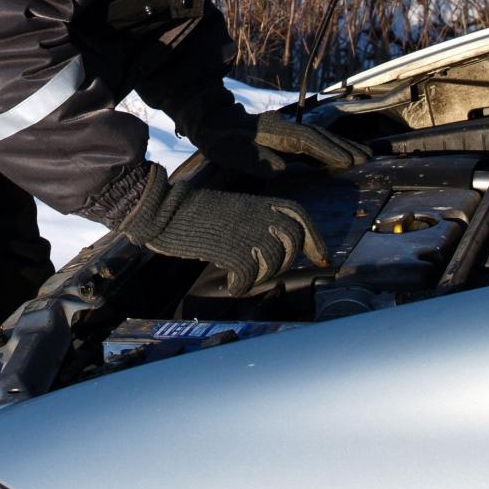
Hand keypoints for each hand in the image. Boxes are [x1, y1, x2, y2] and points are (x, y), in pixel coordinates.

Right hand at [118, 169, 330, 295]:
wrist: (165, 210)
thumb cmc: (194, 213)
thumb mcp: (233, 210)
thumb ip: (255, 223)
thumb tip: (274, 247)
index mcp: (260, 202)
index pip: (300, 217)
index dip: (316, 239)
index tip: (322, 258)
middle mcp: (259, 215)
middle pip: (292, 242)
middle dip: (285, 262)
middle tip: (268, 272)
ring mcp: (248, 232)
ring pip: (273, 263)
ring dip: (261, 275)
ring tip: (243, 275)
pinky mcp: (233, 250)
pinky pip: (249, 277)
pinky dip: (241, 285)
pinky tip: (231, 284)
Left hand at [195, 107, 368, 174]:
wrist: (209, 119)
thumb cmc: (219, 140)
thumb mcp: (230, 152)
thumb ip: (254, 160)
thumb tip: (280, 168)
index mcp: (274, 132)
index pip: (307, 141)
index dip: (328, 151)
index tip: (348, 162)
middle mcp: (284, 127)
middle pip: (319, 136)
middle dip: (344, 147)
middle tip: (367, 158)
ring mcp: (285, 128)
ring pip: (318, 136)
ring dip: (341, 145)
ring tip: (363, 154)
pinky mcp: (283, 133)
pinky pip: (311, 140)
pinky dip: (328, 147)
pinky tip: (338, 155)